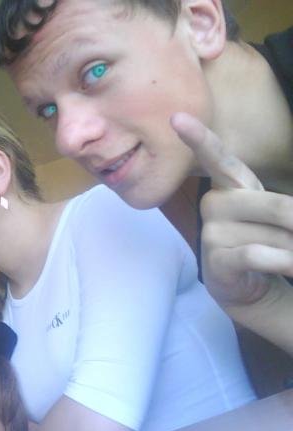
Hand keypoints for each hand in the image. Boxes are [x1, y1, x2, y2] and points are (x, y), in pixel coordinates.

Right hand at [171, 112, 292, 309]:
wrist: (249, 284)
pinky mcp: (214, 261)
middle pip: (275, 205)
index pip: (215, 157)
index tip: (176, 118)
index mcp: (228, 186)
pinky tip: (290, 266)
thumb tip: (290, 214)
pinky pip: (257, 255)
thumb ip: (280, 205)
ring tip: (284, 257)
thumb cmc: (262, 239)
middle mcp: (213, 204)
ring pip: (271, 235)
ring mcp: (210, 232)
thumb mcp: (272, 212)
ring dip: (291, 250)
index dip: (198, 137)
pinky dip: (283, 262)